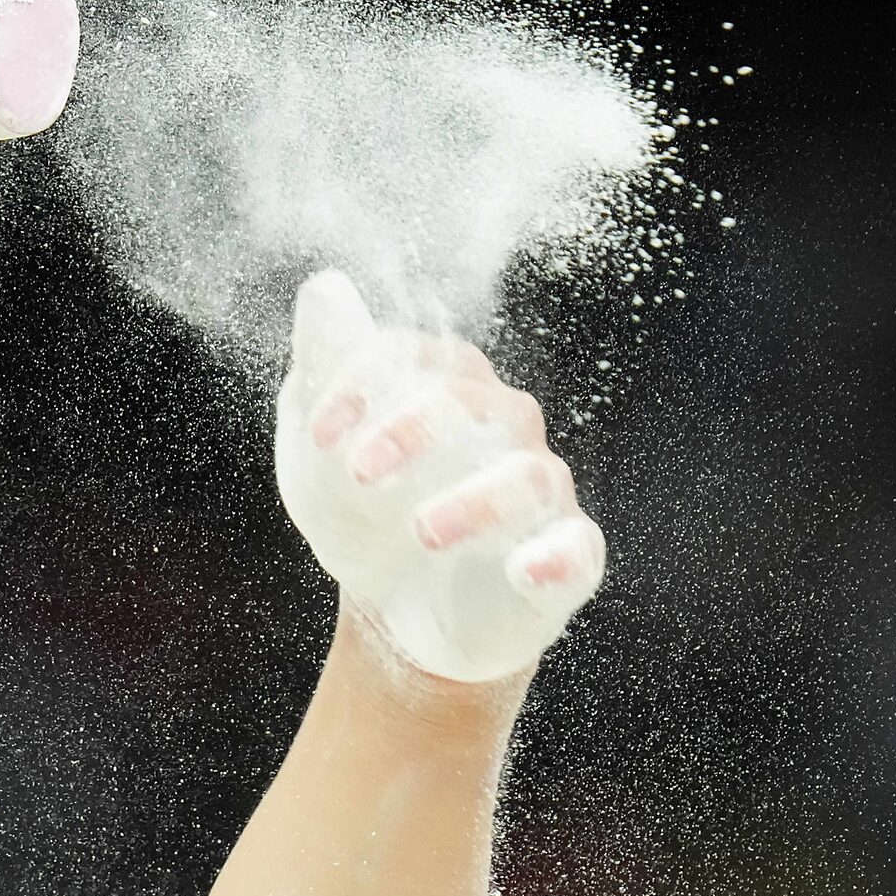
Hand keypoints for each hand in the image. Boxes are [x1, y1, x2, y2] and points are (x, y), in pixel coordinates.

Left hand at [274, 270, 606, 682]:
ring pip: (529, 477)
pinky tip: (525, 569)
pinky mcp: (560, 561)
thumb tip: (323, 285)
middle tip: (358, 473)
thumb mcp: (318, 443)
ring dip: (478, 502)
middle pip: (476, 405)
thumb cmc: (360, 509)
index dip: (365, 384)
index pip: (416, 357)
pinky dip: (557, 558)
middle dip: (414, 431)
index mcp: (447, 387)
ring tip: (423, 532)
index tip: (319, 435)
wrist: (389, 609)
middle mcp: (503, 428)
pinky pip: (577, 550)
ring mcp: (537, 494)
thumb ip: (325, 364)